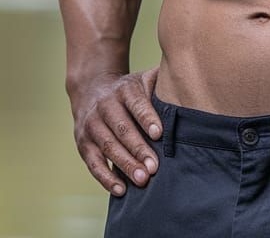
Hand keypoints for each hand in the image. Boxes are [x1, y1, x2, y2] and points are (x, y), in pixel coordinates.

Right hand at [71, 66, 162, 196]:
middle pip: (122, 128)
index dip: (147, 118)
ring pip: (108, 146)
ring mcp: (92, 125)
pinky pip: (93, 163)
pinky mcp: (83, 144)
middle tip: (154, 167)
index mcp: (124, 89)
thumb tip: (186, 84)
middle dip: (138, 149)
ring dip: (125, 165)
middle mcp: (105, 105)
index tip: (158, 133)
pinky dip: (106, 178)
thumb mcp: (143, 80)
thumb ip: (161, 82)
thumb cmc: (129, 91)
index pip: (136, 103)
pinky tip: (121, 189)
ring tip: (142, 179)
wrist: (91, 90)